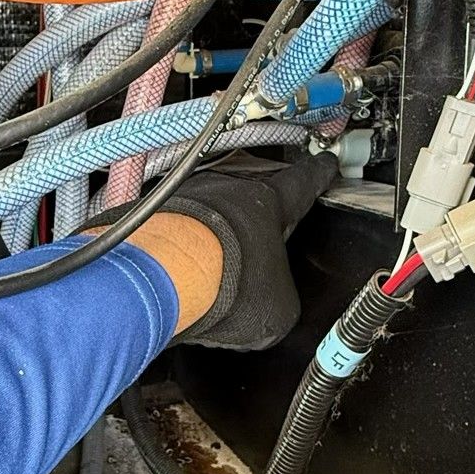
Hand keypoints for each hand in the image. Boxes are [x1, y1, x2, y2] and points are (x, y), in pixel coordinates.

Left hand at [160, 152, 336, 350]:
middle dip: (253, 216)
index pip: (304, 181)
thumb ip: (282, 295)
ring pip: (207, 209)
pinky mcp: (151, 213)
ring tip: (209, 269)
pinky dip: (174, 246)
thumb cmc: (222, 284)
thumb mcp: (279, 307)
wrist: (161, 279)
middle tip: (255, 244)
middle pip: (249, 192)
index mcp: (270, 200)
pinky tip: (176, 275)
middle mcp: (227, 186)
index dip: (317, 174)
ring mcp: (185, 194)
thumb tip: (271, 307)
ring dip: (210, 233)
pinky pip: (170, 226)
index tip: (323, 166)